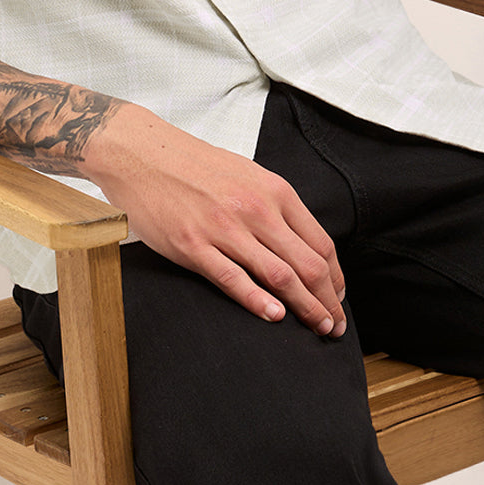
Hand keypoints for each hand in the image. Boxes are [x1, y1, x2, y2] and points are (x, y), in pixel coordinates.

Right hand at [84, 104, 346, 335]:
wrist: (144, 155)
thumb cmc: (197, 166)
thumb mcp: (249, 175)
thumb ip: (276, 206)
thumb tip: (302, 243)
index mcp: (274, 191)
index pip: (320, 242)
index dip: (335, 277)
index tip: (338, 297)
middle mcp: (255, 209)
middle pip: (307, 264)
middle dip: (328, 301)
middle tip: (335, 326)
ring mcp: (224, 228)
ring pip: (278, 276)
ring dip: (304, 308)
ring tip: (317, 329)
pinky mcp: (194, 246)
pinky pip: (234, 279)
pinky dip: (258, 301)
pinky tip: (275, 317)